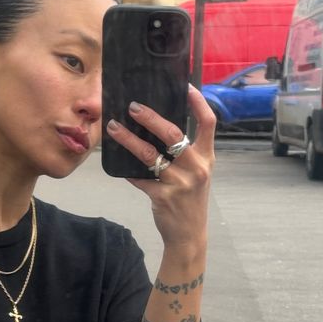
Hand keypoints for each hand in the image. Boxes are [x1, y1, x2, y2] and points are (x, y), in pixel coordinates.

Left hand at [105, 84, 215, 263]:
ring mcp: (179, 183)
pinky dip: (127, 170)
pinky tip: (116, 161)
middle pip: (173, 134)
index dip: (199, 102)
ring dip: (129, 139)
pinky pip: (139, 178)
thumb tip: (159, 127)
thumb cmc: (190, 200)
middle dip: (151, 117)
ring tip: (114, 127)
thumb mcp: (197, 174)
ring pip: (150, 154)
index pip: (208, 123)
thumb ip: (186, 153)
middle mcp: (196, 168)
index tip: (186, 86)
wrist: (189, 235)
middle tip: (133, 106)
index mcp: (207, 158)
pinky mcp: (162, 197)